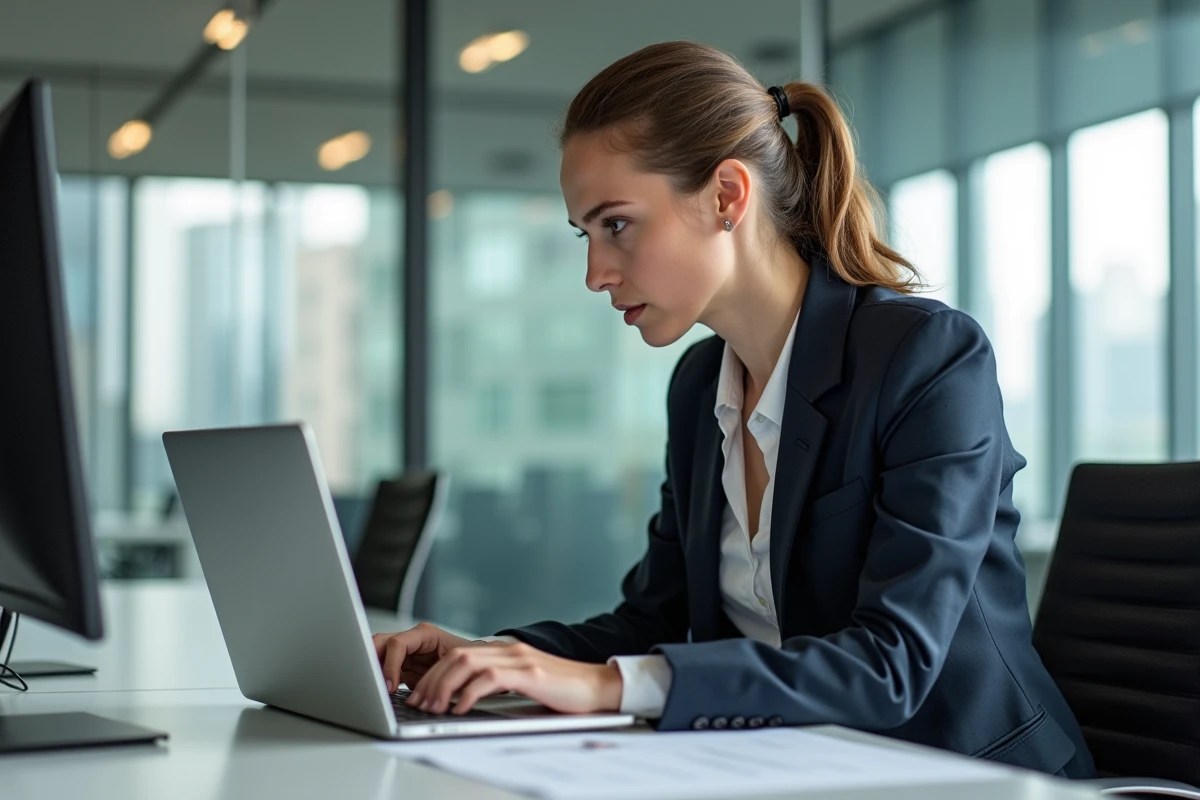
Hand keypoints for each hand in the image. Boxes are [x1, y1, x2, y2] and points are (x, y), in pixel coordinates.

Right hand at [372, 622, 480, 693]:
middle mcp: (412, 639)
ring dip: (374, 671)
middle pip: (380, 643)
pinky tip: (381, 692)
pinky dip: (380, 679)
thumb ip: (432, 678)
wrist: (471, 666)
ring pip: (377, 653)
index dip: (390, 665)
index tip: (390, 686)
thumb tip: (417, 696)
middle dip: (372, 662)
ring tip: (376, 690)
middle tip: (373, 685)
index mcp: (425, 634)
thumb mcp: (451, 669)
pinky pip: (383, 668)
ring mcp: (405, 650)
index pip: (397, 644)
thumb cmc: (466, 664)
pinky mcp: (402, 664)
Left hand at [407, 641, 623, 715]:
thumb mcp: (525, 683)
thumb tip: (467, 697)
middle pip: (456, 655)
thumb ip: (499, 683)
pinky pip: (490, 677)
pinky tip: (461, 708)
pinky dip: (469, 693)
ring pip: (467, 662)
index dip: (434, 673)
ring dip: (444, 686)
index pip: (458, 653)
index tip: (421, 694)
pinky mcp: (530, 674)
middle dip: (432, 680)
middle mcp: (509, 649)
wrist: (599, 687)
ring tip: (434, 707)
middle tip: (419, 703)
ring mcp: (519, 659)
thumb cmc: (564, 691)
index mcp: (506, 650)